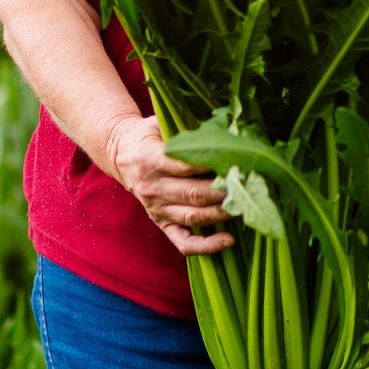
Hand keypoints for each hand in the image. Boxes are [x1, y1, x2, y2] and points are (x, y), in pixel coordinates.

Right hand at [105, 115, 234, 255]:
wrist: (122, 155)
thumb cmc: (148, 135)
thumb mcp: (159, 123)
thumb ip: (184, 128)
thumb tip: (222, 127)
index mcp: (150, 159)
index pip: (185, 166)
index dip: (211, 165)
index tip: (236, 162)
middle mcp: (152, 187)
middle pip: (192, 193)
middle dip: (222, 191)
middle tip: (247, 185)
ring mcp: (156, 208)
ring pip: (193, 216)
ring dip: (220, 213)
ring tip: (243, 206)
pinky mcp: (160, 223)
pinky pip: (183, 242)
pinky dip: (205, 246)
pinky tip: (227, 240)